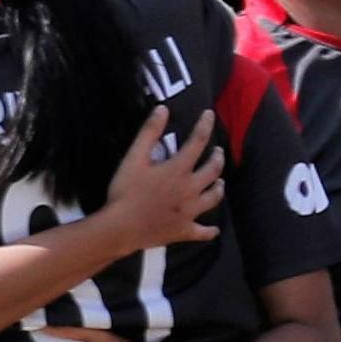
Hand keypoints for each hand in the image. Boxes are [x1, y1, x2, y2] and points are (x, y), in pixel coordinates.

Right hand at [102, 107, 223, 254]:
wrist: (120, 228)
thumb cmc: (126, 192)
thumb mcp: (134, 158)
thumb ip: (149, 133)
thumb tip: (163, 109)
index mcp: (179, 170)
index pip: (198, 142)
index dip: (205, 125)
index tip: (210, 114)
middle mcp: (191, 189)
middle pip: (213, 171)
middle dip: (217, 159)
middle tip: (218, 152)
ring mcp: (190, 212)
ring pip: (213, 198)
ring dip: (219, 189)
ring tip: (220, 183)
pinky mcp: (184, 231)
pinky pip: (202, 232)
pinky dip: (209, 231)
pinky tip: (213, 230)